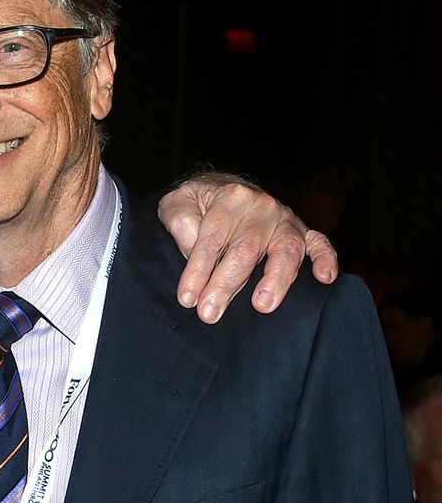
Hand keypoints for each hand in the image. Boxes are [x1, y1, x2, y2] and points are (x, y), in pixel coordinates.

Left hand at [158, 173, 338, 323]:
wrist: (223, 188)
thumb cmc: (197, 203)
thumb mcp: (177, 203)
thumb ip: (180, 221)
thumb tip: (192, 249)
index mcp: (230, 198)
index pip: (212, 239)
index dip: (198, 270)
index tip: (187, 299)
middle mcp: (261, 207)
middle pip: (245, 250)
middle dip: (226, 285)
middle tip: (210, 314)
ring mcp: (286, 219)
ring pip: (285, 250)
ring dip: (274, 280)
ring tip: (261, 305)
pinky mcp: (303, 232)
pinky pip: (320, 244)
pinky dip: (325, 260)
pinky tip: (324, 279)